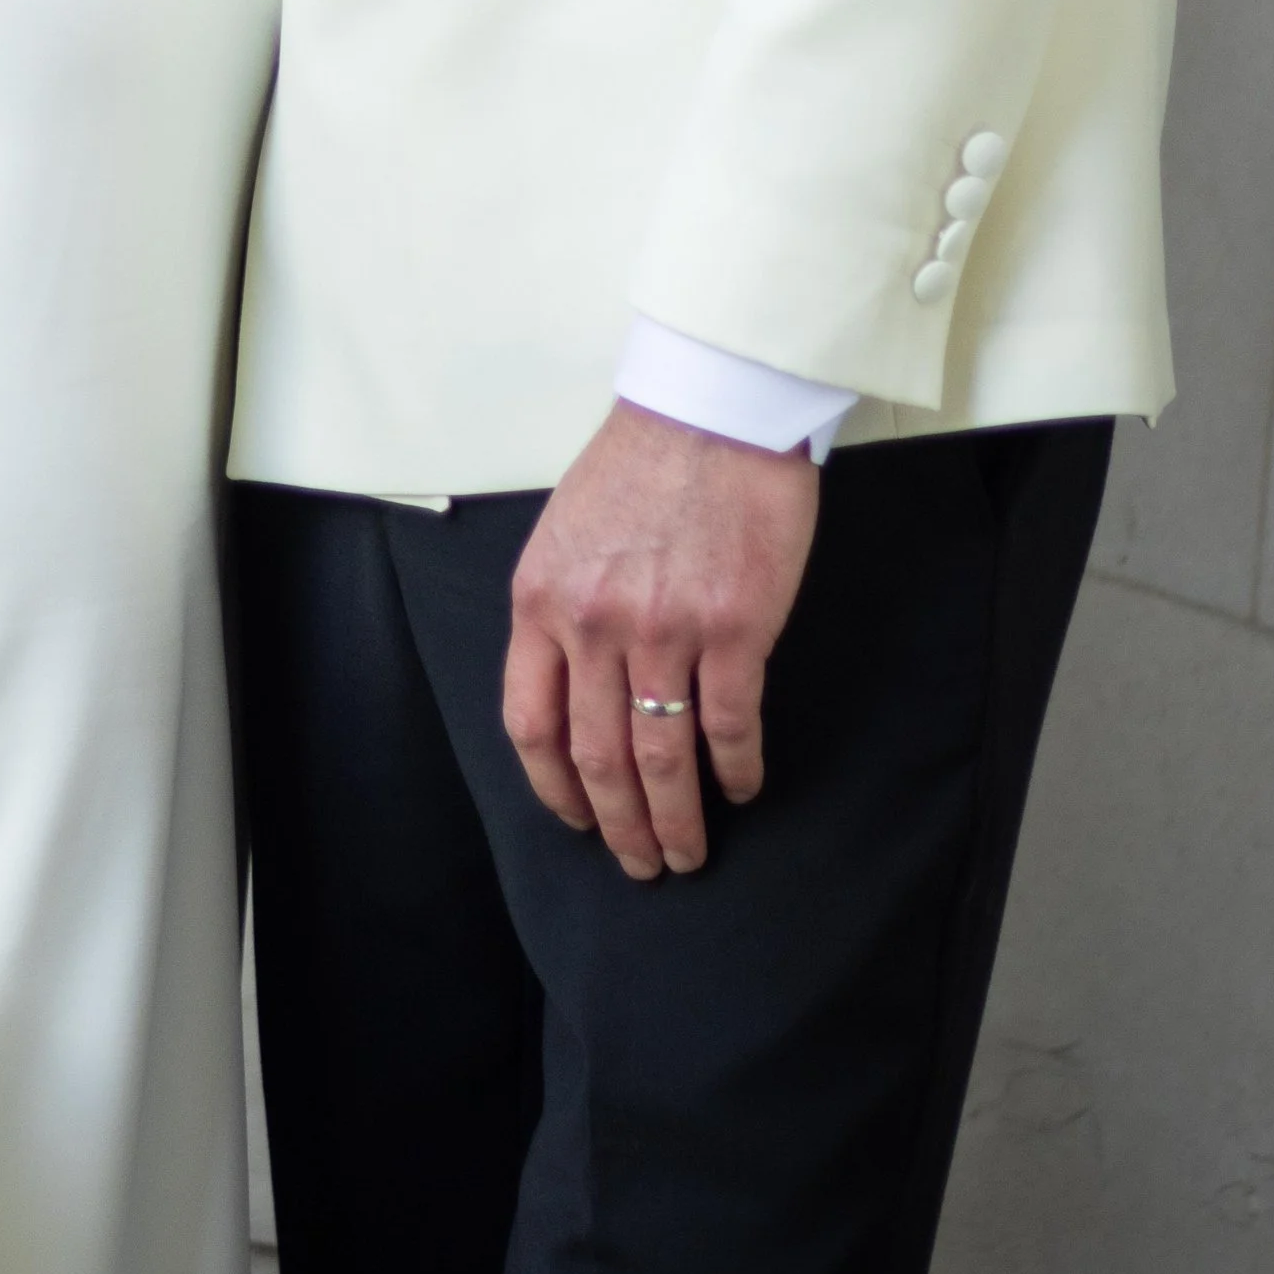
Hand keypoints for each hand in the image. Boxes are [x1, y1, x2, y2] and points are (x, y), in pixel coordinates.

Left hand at [504, 403, 820, 879]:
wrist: (711, 410)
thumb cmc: (641, 463)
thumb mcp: (566, 534)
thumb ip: (562, 611)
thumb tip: (575, 689)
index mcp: (542, 601)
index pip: (531, 724)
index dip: (554, 789)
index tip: (576, 820)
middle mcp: (594, 624)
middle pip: (597, 757)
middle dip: (619, 826)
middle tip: (641, 863)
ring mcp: (664, 629)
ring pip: (661, 755)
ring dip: (677, 817)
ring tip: (690, 851)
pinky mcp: (735, 628)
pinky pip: (729, 724)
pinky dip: (735, 769)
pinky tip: (742, 788)